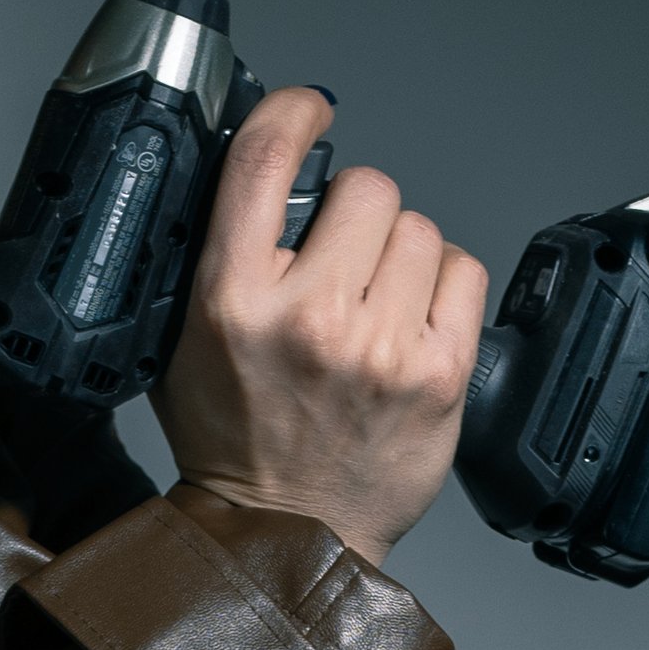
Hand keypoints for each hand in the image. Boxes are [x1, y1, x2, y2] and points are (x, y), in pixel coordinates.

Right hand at [152, 87, 487, 567]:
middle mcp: (308, 316)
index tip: (311, 112)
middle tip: (339, 264)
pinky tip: (411, 324)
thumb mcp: (186, 340)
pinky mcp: (438, 374)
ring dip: (399, 255)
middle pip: (366, 187)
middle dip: (356, 216)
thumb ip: (220, 257)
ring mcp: (380, 347)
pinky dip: (441, 288)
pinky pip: (462, 273)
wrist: (283, 537)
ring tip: (373, 306)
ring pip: (418, 229)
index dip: (295, 112)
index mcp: (231, 299)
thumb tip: (268, 173)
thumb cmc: (235, 440)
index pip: (266, 157)